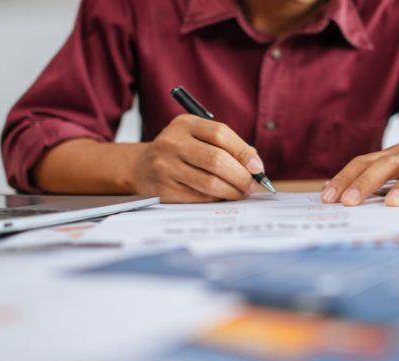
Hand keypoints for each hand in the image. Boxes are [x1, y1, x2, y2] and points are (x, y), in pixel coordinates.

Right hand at [129, 114, 262, 202]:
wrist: (141, 167)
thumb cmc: (180, 151)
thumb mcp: (197, 137)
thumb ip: (226, 145)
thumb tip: (256, 166)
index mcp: (184, 124)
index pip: (220, 134)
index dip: (243, 152)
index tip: (257, 167)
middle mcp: (172, 143)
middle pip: (217, 160)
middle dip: (241, 176)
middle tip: (252, 185)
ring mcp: (165, 167)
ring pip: (210, 183)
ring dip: (233, 191)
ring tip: (241, 193)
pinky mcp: (164, 190)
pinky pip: (200, 198)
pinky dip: (217, 198)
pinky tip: (222, 196)